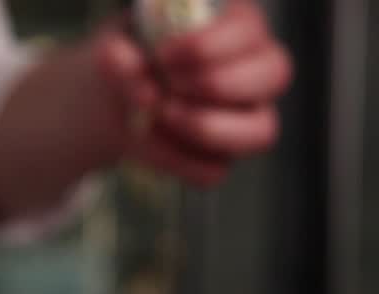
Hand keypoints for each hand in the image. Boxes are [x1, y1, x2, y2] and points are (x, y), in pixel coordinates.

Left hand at [92, 1, 293, 185]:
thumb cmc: (130, 56)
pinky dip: (180, 160)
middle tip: (170, 85)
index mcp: (239, 24)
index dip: (207, 47)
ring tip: (163, 114)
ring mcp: (247, 119)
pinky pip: (216, 170)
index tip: (162, 55)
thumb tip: (140, 82)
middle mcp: (256, 70)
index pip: (250, 31)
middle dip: (217, 83)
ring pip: (262, 132)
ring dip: (208, 127)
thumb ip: (119, 55)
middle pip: (276, 73)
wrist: (116, 99)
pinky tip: (153, 137)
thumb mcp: (116, 45)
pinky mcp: (224, 158)